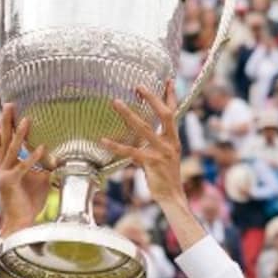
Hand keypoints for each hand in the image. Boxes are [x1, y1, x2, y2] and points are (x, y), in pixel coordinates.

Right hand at [0, 104, 48, 235]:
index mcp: (7, 164)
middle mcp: (2, 167)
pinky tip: (43, 148)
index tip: (16, 113)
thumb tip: (59, 154)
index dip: (7, 126)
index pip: (3, 140)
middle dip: (6, 121)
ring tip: (28, 120)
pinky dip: (32, 157)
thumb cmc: (31, 201)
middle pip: (1, 138)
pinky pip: (21, 166)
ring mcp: (4, 174)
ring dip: (19, 134)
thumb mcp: (41, 178)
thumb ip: (45, 165)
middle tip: (10, 104)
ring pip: (9, 149)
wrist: (22, 222)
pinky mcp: (10, 183)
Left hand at [102, 81, 183, 207]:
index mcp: (174, 139)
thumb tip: (138, 142)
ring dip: (129, 114)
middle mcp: (170, 142)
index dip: (171, 96)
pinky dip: (116, 146)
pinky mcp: (151, 163)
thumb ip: (151, 147)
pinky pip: (131, 151)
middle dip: (152, 98)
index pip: (174, 113)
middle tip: (138, 85)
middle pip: (164, 115)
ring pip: (144, 128)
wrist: (172, 197)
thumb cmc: (165, 178)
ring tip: (116, 102)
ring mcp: (162, 152)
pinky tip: (103, 140)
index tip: (167, 80)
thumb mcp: (162, 158)